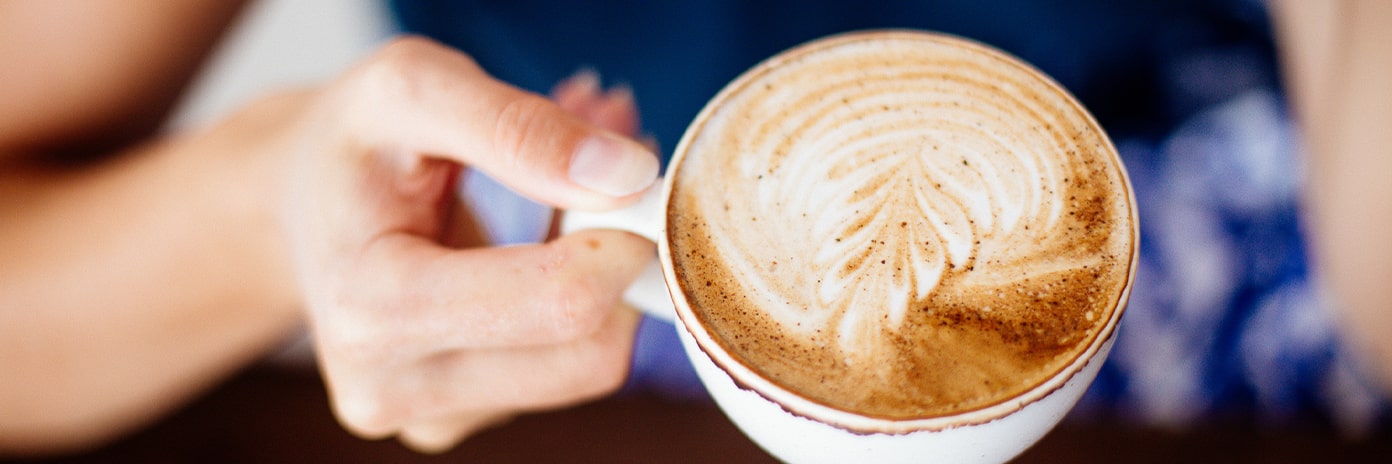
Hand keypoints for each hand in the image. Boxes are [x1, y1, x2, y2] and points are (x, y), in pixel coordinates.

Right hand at [274, 37, 658, 451]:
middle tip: (603, 174)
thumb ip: (517, 127)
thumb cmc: (352, 142)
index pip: (561, 303)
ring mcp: (429, 417)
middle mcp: (392, 387)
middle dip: (620, 258)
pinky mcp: (462, 419)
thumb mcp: (411, 87)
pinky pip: (566, 367)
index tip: (629, 167)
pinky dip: (580, 299)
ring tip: (568, 190)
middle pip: (590, 354)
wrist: (296, 204)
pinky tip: (546, 238)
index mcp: (372, 306)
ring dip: (605, 274)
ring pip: (590, 363)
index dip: (624, 234)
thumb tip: (628, 175)